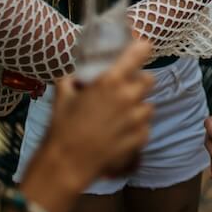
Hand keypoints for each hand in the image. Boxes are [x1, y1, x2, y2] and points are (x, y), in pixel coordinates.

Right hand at [47, 39, 154, 180]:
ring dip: (138, 108)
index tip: (141, 49)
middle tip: (126, 90)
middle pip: (150, 80)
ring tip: (121, 116)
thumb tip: (76, 76)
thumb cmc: (62, 127)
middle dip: (139, 83)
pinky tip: (121, 133)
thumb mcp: (62, 96)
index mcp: (110, 81)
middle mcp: (128, 96)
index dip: (141, 49)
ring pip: (148, 106)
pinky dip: (137, 129)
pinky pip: (145, 127)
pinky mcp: (141, 137)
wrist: (67, 162)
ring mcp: (137, 118)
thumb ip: (72, 80)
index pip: (139, 53)